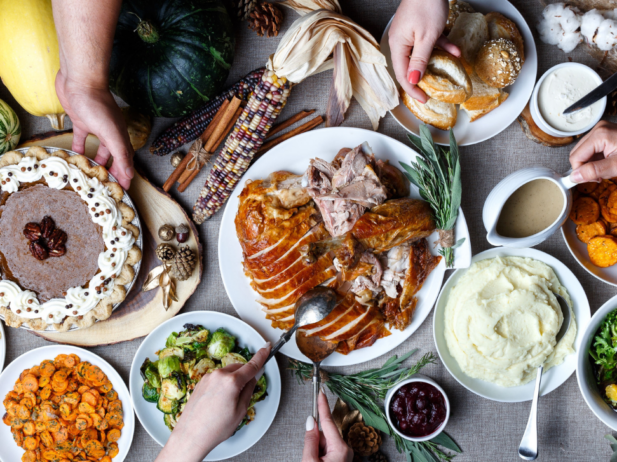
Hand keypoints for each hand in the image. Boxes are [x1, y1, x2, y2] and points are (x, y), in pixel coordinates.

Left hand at [55, 69, 133, 188]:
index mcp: (120, 137)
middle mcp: (110, 134)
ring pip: (99, 150)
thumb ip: (121, 154)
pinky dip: (79, 149)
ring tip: (93, 175)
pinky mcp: (81, 121)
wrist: (80, 81)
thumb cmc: (97, 105)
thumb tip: (130, 174)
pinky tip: (75, 156)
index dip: (125, 176)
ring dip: (97, 162)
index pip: (126, 161)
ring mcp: (96, 127)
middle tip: (107, 186)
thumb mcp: (111, 133)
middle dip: (112, 171)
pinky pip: (81, 139)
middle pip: (114, 157)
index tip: (123, 190)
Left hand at [155, 343, 270, 461]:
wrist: (191, 436)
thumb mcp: (240, 411)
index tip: (267, 347)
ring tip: (227, 402)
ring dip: (233, 380)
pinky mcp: (201, 381)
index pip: (252, 365)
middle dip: (245, 375)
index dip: (262, 355)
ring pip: (227, 372)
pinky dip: (222, 384)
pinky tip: (218, 401)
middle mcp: (219, 375)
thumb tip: (252, 378)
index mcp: (231, 381)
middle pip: (239, 367)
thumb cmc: (215, 428)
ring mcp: (208, 377)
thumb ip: (248, 390)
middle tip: (245, 392)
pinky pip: (217, 378)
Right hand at [302, 392, 353, 461]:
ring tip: (315, 461)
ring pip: (324, 442)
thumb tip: (310, 423)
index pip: (328, 421)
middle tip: (310, 456)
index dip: (323, 405)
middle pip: (324, 434)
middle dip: (315, 441)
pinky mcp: (341, 458)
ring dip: (316, 450)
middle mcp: (345, 450)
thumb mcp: (310, 460)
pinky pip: (327, 449)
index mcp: (340, 448)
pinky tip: (319, 461)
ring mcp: (344, 455)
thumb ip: (310, 440)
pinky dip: (320, 453)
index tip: (321, 392)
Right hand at [388, 0, 458, 102]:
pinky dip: (441, 48)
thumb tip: (413, 81)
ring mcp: (409, 34)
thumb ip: (420, 60)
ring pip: (420, 56)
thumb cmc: (426, 5)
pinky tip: (455, 52)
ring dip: (435, 64)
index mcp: (398, 45)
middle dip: (421, 80)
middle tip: (432, 93)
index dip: (412, 90)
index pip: (402, 75)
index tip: (424, 100)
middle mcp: (401, 42)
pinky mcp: (419, 28)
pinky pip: (429, 43)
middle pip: (409, 67)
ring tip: (445, 74)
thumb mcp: (427, 37)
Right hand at [570, 120, 616, 182]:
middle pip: (577, 153)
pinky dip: (596, 159)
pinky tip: (607, 162)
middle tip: (599, 176)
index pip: (576, 157)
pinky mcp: (605, 134)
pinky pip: (591, 149)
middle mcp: (598, 129)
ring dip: (591, 164)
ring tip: (606, 168)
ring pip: (583, 152)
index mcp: (599, 135)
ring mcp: (601, 130)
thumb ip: (594, 171)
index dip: (580, 171)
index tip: (590, 180)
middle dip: (585, 167)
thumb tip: (574, 176)